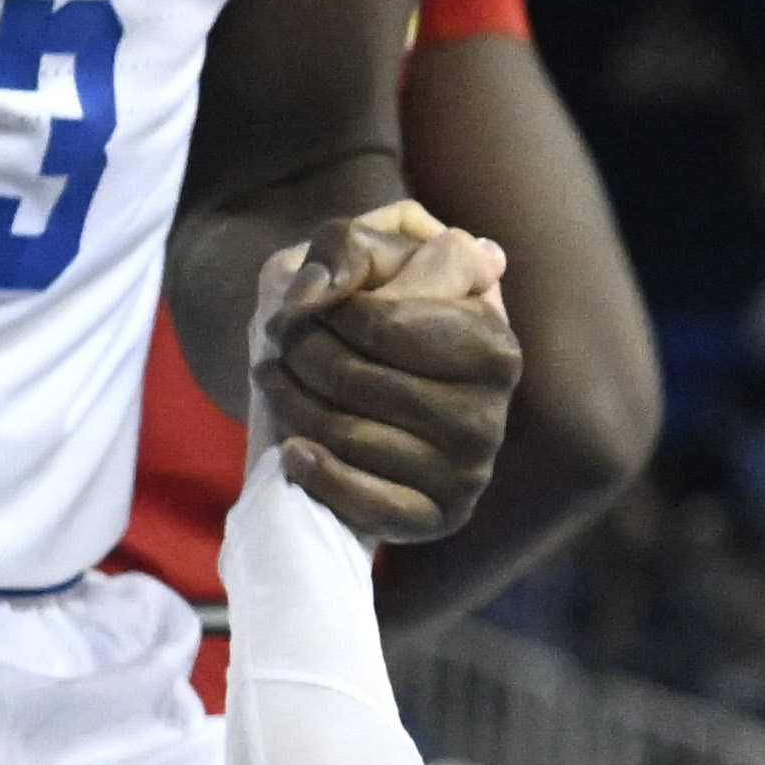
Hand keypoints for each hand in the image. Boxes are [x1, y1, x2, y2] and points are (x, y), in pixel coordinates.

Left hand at [245, 207, 521, 543]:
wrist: (345, 423)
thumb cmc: (353, 335)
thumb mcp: (353, 272)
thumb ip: (346, 247)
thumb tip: (324, 291)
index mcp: (491, 339)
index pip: (384, 317)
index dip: (328, 309)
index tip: (299, 303)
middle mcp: (492, 407)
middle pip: (359, 377)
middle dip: (302, 354)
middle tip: (277, 343)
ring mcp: (471, 467)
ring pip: (353, 433)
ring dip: (292, 404)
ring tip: (272, 380)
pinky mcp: (443, 516)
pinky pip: (366, 499)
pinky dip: (317, 472)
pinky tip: (293, 452)